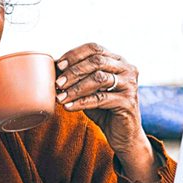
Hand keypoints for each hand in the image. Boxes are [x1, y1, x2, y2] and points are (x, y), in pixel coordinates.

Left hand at [56, 42, 157, 182]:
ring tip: (60, 97)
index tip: (58, 65)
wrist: (123, 134)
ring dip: (76, 88)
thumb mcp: (89, 90)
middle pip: (97, 61)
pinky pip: (101, 98)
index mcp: (118, 61)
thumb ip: (77, 77)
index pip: (94, 48)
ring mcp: (130, 85)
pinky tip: (69, 107)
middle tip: (58, 83)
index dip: (75, 55)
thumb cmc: (104, 109)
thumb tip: (52, 66)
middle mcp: (127, 69)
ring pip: (99, 78)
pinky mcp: (128, 102)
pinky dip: (82, 102)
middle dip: (74, 71)